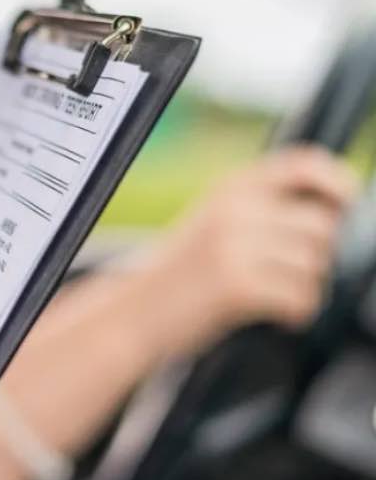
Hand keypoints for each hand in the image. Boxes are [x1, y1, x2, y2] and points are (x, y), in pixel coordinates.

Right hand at [138, 146, 357, 354]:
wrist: (132, 311)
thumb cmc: (178, 274)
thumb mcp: (213, 222)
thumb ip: (262, 209)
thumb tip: (333, 211)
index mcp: (230, 188)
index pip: (304, 165)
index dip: (338, 182)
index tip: (346, 203)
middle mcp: (234, 210)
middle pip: (321, 225)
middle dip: (316, 255)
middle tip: (287, 272)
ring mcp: (234, 246)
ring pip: (314, 265)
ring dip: (304, 287)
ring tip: (275, 296)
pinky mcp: (237, 285)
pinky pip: (300, 297)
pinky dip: (297, 312)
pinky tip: (277, 315)